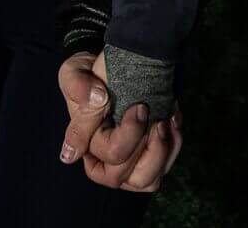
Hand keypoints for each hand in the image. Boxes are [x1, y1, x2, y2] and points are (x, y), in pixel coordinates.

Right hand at [57, 52, 182, 191]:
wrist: (114, 68)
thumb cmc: (89, 75)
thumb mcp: (74, 73)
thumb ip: (78, 86)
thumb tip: (97, 99)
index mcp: (85, 146)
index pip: (111, 154)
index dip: (130, 134)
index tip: (140, 107)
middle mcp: (105, 162)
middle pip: (127, 175)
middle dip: (147, 145)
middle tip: (156, 116)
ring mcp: (128, 164)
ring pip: (148, 181)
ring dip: (162, 152)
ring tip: (166, 122)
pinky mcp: (147, 160)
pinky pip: (163, 166)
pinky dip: (173, 145)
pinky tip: (173, 119)